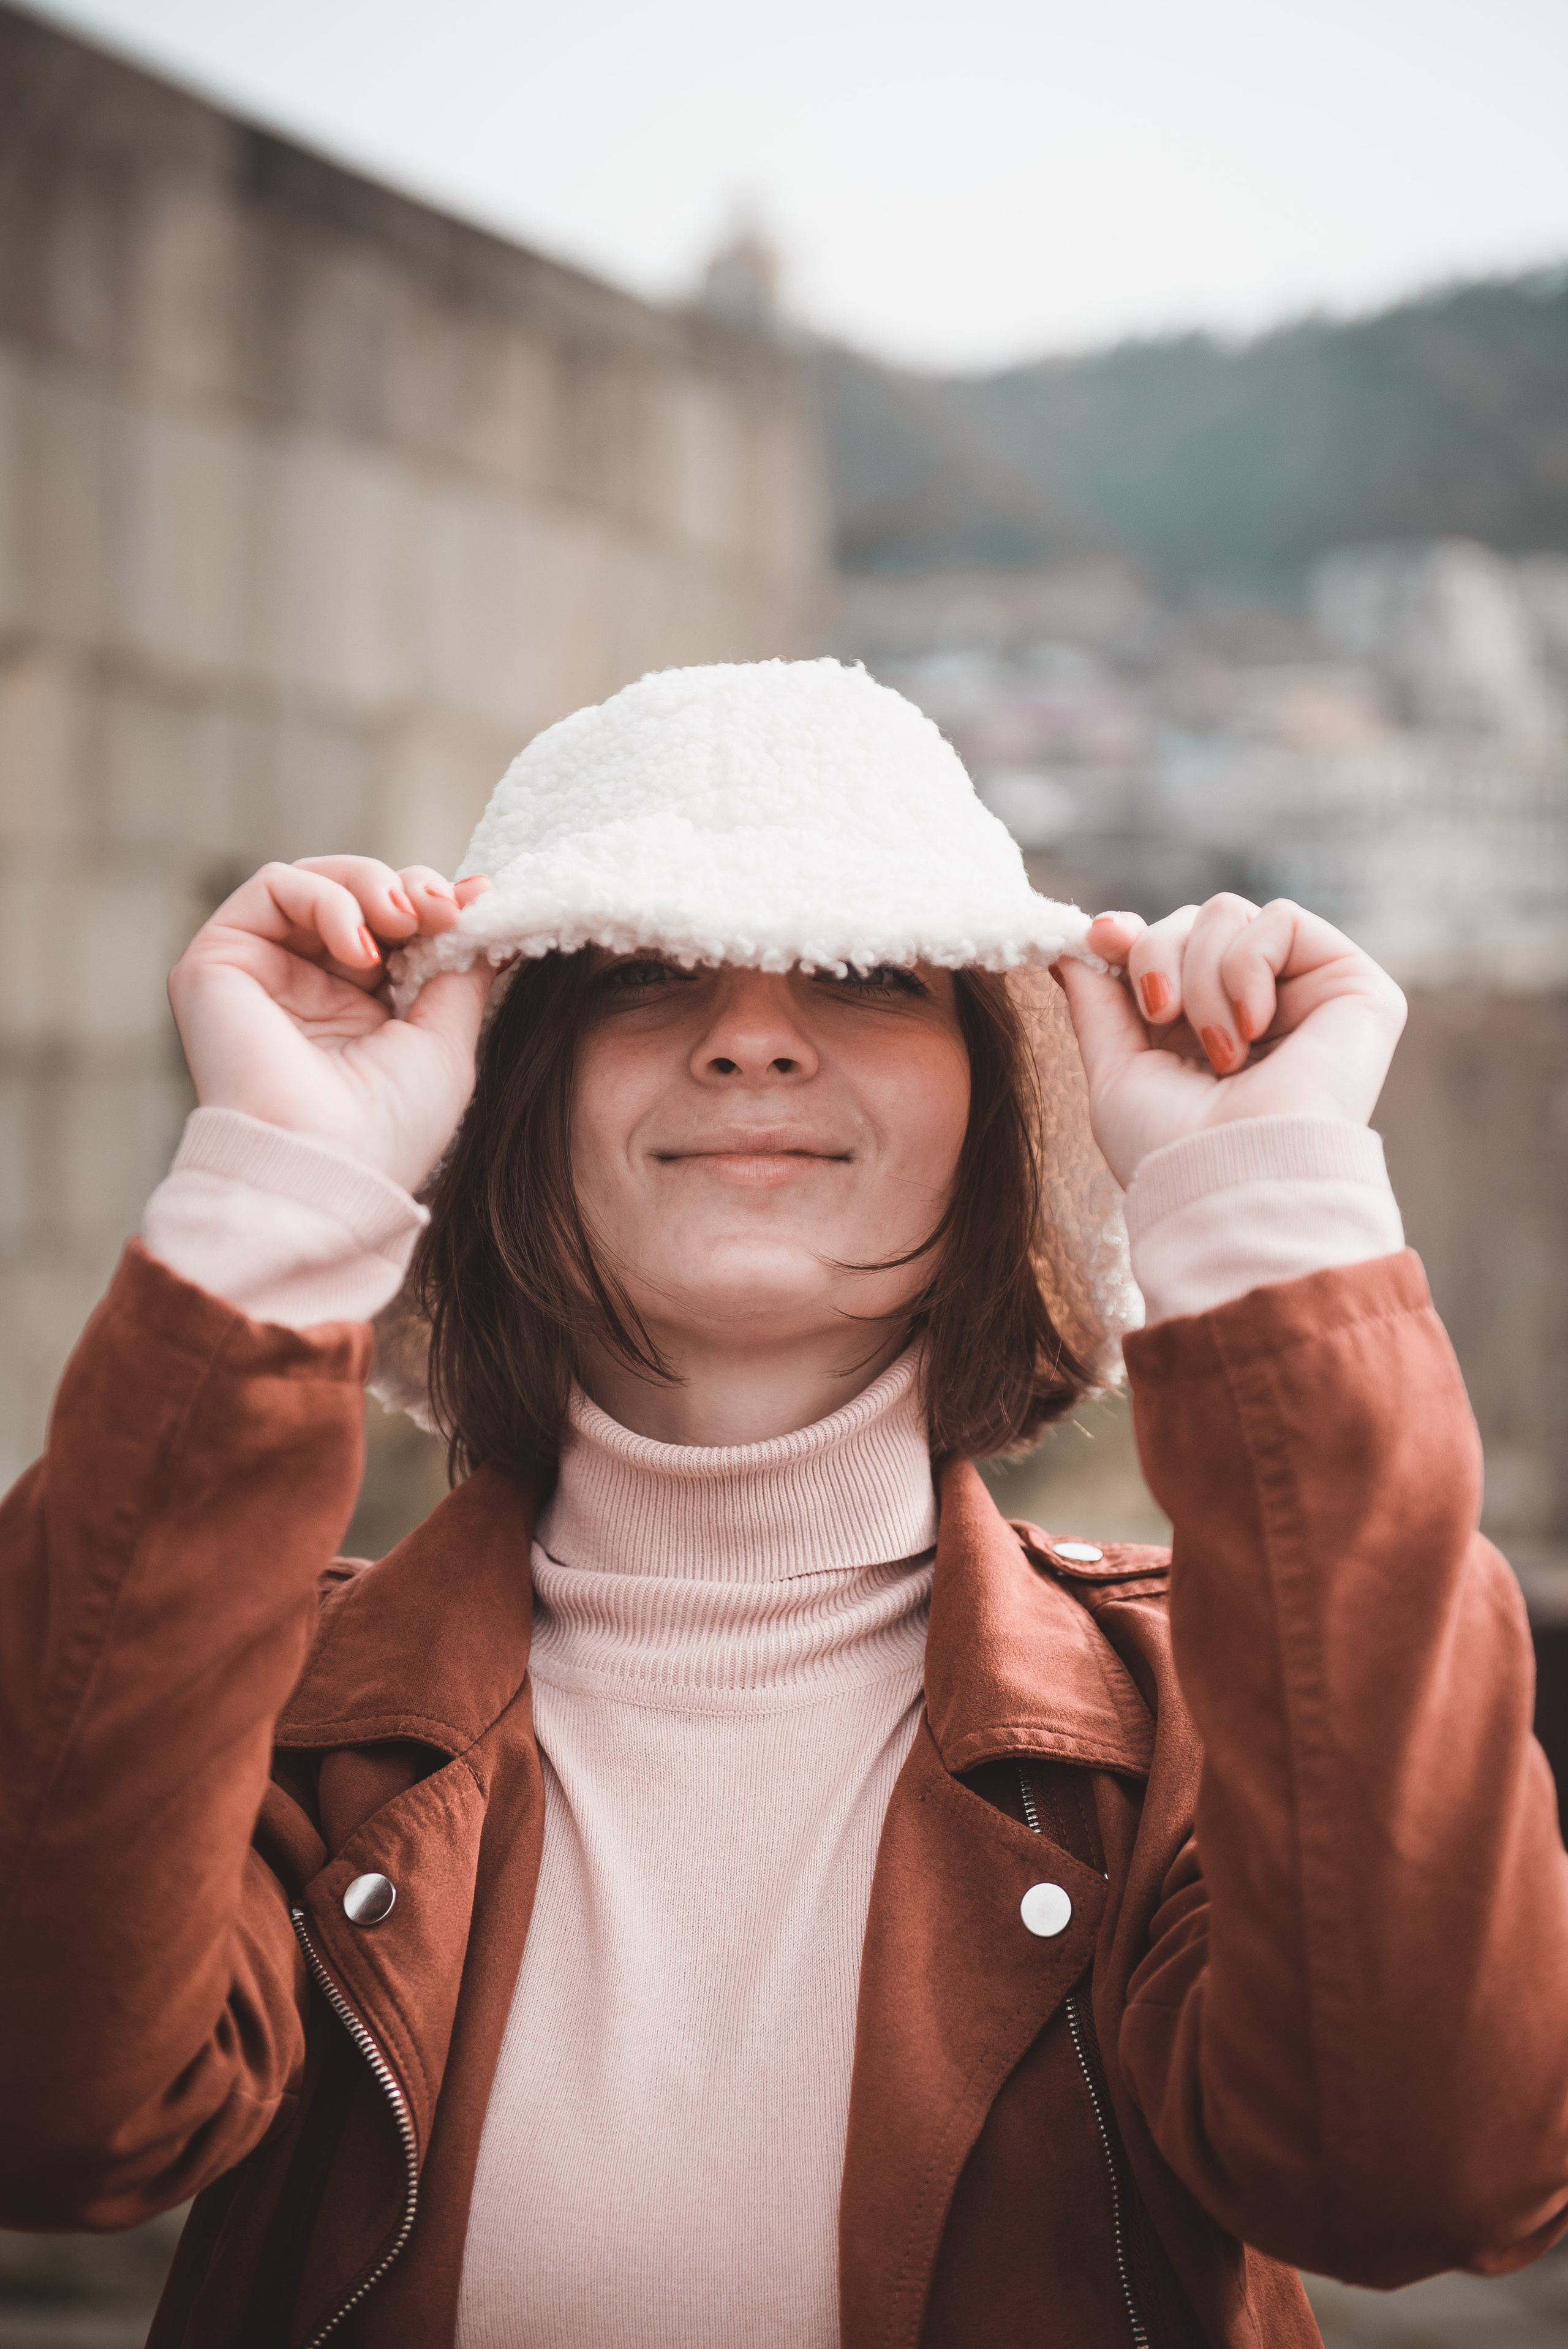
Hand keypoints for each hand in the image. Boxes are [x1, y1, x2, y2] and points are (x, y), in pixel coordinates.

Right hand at [167, 858, 495, 1193]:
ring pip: (313, 880)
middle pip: (355, 894)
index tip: (477, 901)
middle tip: (442, 909)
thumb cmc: (389, 1126)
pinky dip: (326, 898)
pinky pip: (271, 886)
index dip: (433, 903)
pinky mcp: (216, 961)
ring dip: (370, 884)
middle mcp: (305, 988)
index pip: (392, 927)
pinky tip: (359, 947)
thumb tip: (484, 903)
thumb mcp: (447, 1038)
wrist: (325, 1167)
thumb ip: (462, 969)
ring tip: (403, 920)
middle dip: (407, 888)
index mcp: (358, 1011)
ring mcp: (260, 973)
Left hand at [1054, 894, 1406, 1188]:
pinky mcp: (1355, 985)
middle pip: (1193, 919)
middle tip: (1162, 1016)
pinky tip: (1254, 1029)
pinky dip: (1248, 968)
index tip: (1100, 938)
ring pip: (1229, 912)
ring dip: (1202, 979)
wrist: (1232, 1181)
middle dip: (1158, 956)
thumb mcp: (1117, 1071)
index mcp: (1206, 1028)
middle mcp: (1259, 1005)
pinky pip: (1281, 919)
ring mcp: (1308, 993)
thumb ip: (1098, 1004)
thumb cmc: (1169, 1149)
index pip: (1170, 945)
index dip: (1133, 934)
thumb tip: (1068, 948)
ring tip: (1220, 1052)